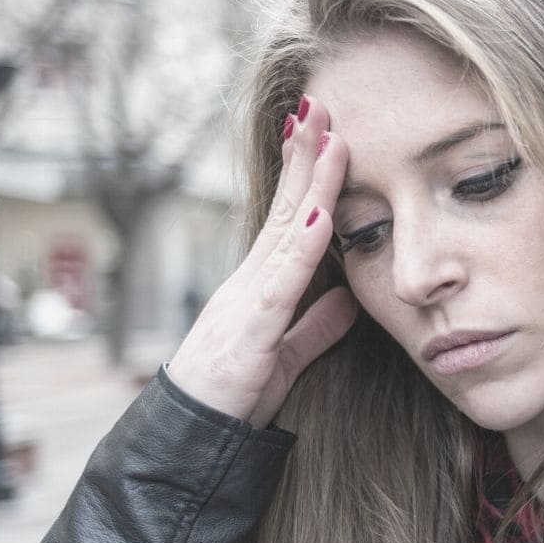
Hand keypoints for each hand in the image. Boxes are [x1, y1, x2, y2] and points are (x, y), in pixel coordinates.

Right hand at [168, 98, 357, 426]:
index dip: (309, 175)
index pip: (291, 218)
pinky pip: (282, 281)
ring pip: (285, 230)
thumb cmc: (233, 397)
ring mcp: (247, 299)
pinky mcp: (250, 328)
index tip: (327, 132)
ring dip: (309, 183)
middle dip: (303, 154)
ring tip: (329, 137)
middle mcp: (250, 280)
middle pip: (284, 207)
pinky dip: (304, 246)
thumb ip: (316, 327)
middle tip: (320, 102)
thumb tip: (348, 298)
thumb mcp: (286, 356)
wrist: (195, 440)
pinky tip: (323, 214)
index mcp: (261, 285)